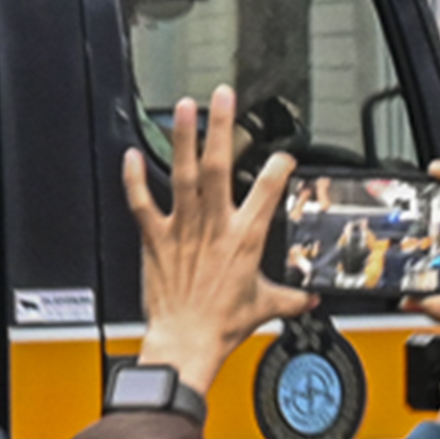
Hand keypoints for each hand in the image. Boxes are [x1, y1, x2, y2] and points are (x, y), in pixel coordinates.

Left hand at [123, 94, 302, 384]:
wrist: (186, 342)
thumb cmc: (221, 325)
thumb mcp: (266, 306)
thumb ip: (291, 296)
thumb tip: (309, 296)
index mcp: (245, 237)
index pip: (270, 188)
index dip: (280, 165)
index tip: (284, 154)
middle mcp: (213, 225)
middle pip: (218, 164)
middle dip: (221, 127)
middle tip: (222, 97)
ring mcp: (182, 228)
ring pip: (181, 173)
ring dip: (182, 138)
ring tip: (184, 108)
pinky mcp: (155, 239)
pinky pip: (141, 203)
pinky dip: (134, 178)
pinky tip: (130, 154)